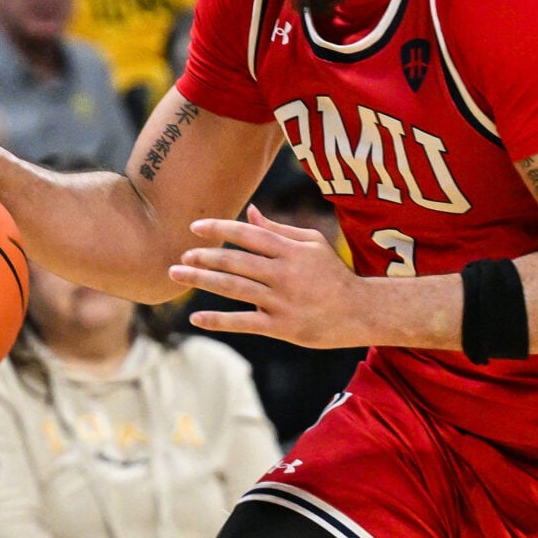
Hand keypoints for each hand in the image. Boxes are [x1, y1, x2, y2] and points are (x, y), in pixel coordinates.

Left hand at [172, 208, 371, 347]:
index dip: (220, 229)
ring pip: (234, 288)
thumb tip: (250, 211)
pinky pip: (244, 322)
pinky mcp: (282, 326)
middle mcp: (284, 273)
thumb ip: (279, 229)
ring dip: (202, 281)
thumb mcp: (312, 244)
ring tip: (177, 275)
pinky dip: (219, 320)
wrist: (361, 311)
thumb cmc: (333, 274)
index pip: (249, 234)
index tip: (195, 228)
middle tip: (180, 257)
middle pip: (236, 261)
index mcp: (290, 250)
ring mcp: (282, 301)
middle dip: (204, 257)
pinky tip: (196, 317)